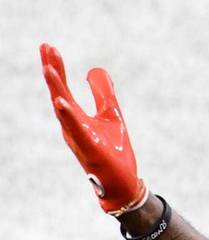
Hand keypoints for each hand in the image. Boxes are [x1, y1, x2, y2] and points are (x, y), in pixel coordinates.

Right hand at [40, 44, 146, 214]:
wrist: (122, 183)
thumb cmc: (113, 152)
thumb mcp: (111, 116)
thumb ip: (103, 94)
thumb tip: (95, 70)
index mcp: (76, 118)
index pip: (63, 88)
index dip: (56, 68)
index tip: (48, 46)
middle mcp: (72, 127)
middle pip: (58, 94)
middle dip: (52, 71)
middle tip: (45, 47)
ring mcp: (79, 138)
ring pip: (63, 111)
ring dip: (56, 89)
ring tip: (48, 68)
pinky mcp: (91, 149)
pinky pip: (77, 131)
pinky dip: (68, 116)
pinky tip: (61, 102)